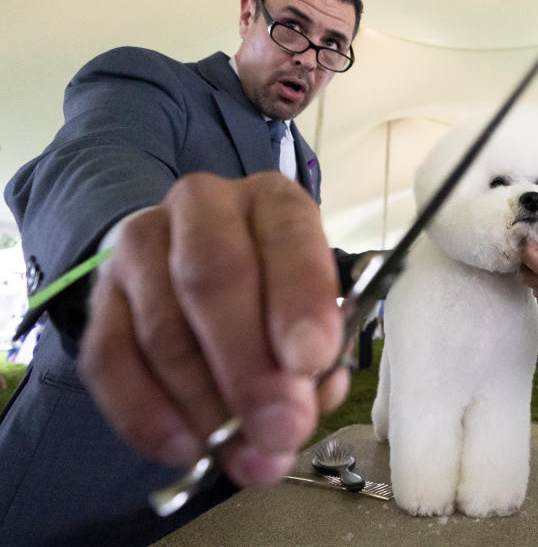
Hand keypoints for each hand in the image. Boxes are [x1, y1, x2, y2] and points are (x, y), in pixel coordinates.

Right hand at [78, 172, 347, 486]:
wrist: (198, 266)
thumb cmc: (278, 291)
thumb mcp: (315, 311)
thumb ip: (320, 355)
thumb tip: (303, 403)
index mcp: (272, 201)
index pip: (288, 237)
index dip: (299, 302)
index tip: (311, 361)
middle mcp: (203, 208)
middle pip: (212, 279)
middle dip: (249, 366)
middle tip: (278, 430)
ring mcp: (140, 247)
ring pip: (163, 329)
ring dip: (206, 405)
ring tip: (244, 455)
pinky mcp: (99, 296)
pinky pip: (110, 361)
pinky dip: (148, 416)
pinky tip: (188, 447)